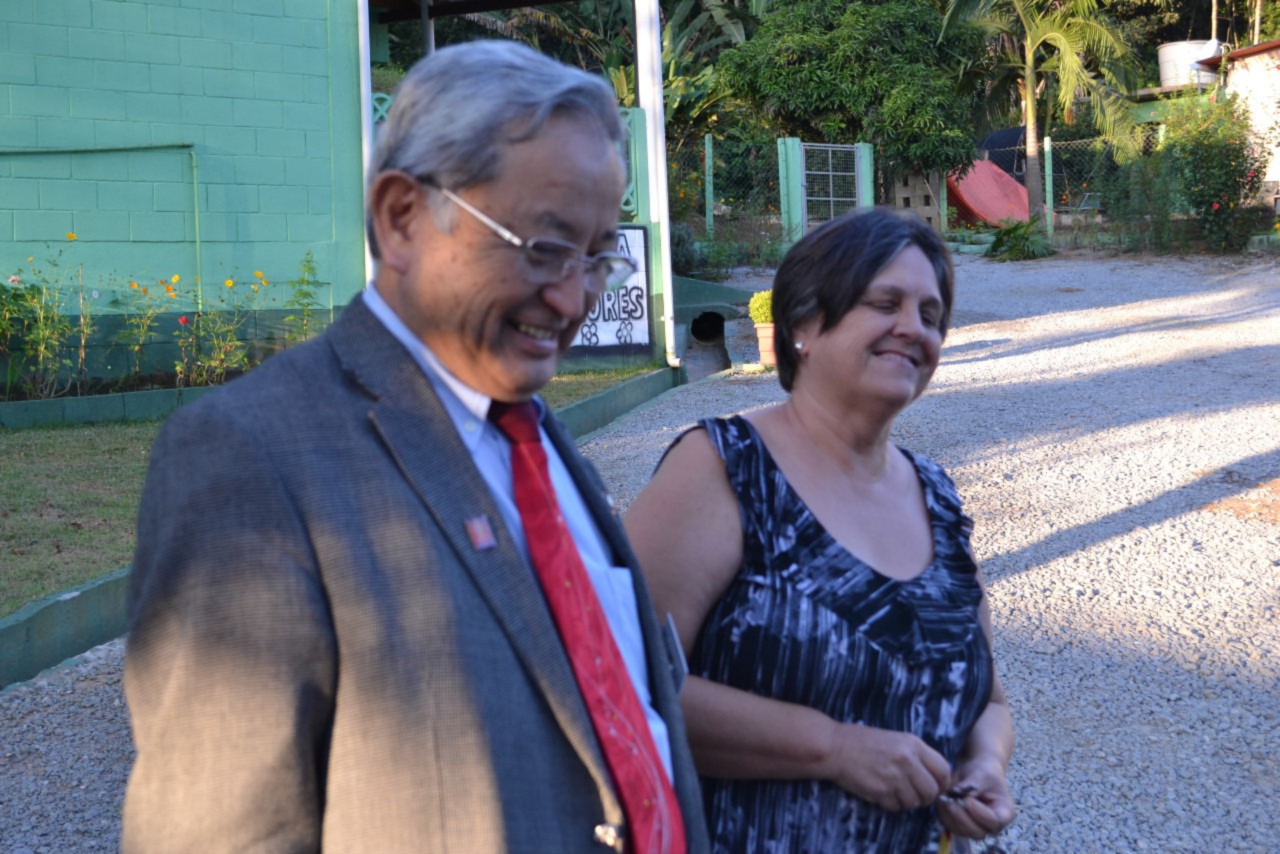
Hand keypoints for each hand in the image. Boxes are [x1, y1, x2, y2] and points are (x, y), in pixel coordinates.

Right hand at [821, 722, 951, 811]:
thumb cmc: (863, 741)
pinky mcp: (881, 792)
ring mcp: (894, 778)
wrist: (835, 747)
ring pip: (915, 802)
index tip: (937, 786)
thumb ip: (916, 755)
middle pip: (932, 791)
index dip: (943, 782)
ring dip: (908, 801)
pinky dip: (892, 804)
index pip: (944, 770)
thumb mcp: (895, 738)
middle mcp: (907, 761)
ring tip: (896, 791)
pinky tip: (883, 793)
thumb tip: (934, 776)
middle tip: (916, 793)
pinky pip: (897, 807)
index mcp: (913, 744)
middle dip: (926, 796)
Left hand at [937, 756, 1016, 839]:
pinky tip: (941, 801)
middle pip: (978, 832)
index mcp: (1005, 813)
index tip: (967, 799)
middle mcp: (992, 826)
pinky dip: (944, 816)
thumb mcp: (982, 774)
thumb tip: (959, 795)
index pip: (994, 821)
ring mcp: (976, 828)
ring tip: (944, 799)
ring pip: (963, 832)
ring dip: (951, 817)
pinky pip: (951, 826)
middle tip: (951, 802)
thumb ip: (973, 785)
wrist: (975, 772)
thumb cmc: (984, 771)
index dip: (979, 813)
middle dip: (963, 818)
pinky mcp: (961, 825)